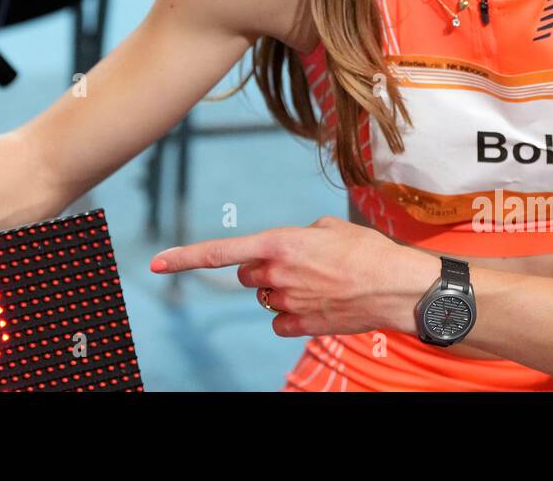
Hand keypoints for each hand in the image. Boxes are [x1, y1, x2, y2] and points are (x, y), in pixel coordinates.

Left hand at [150, 215, 434, 336]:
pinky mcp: (300, 326)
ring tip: (320, 282)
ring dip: (281, 290)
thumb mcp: (329, 227)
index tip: (155, 262)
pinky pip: (279, 322)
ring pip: (264, 298)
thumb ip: (299, 234)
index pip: (220, 252)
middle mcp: (276, 274)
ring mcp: (287, 303)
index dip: (184, 257)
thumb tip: (292, 245)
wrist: (398, 288)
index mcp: (279, 243)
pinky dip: (292, 315)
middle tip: (297, 263)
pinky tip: (318, 304)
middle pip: (246, 275)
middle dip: (262, 269)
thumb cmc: (369, 251)